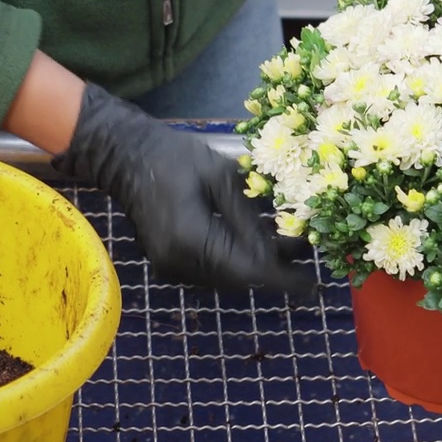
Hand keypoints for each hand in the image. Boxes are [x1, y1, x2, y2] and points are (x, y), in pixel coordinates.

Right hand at [51, 83, 314, 296]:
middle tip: (307, 253)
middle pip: (239, 280)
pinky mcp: (169, 264)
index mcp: (191, 238)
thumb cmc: (177, 157)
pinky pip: (212, 271)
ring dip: (257, 265)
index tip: (314, 284)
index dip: (284, 280)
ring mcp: (171, 267)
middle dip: (275, 270)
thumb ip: (250, 218)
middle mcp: (180, 263)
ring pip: (227, 278)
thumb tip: (280, 252)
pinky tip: (256, 241)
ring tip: (288, 244)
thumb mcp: (222, 176)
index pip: (248, 271)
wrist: (127, 158)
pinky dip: (237, 261)